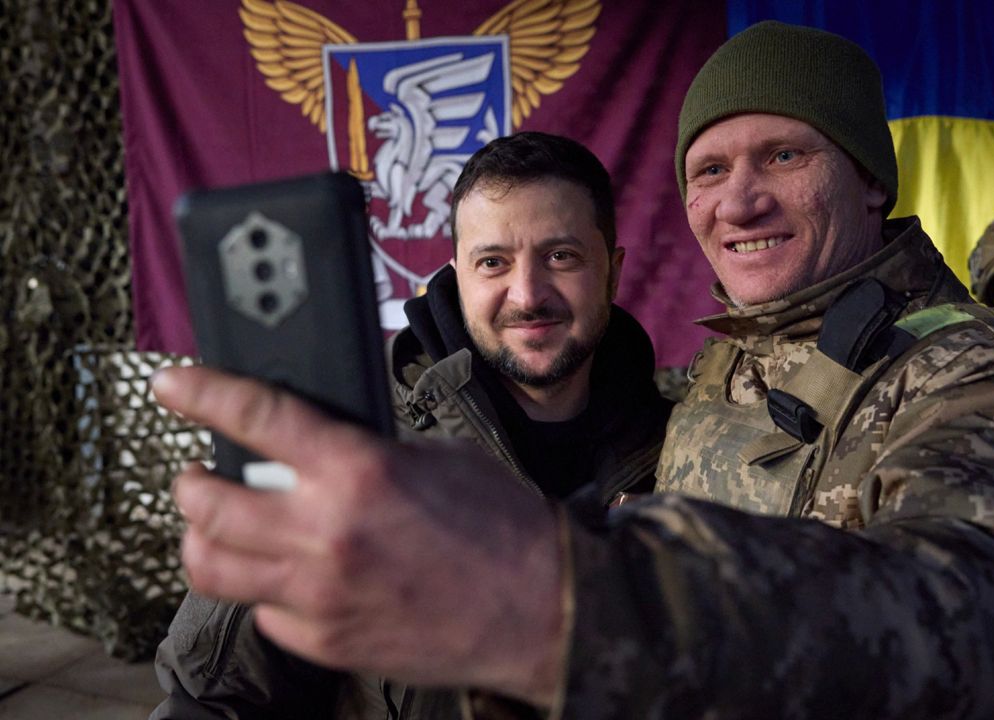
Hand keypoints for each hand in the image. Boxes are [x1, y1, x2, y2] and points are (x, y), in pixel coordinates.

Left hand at [153, 366, 564, 704]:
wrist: (542, 607)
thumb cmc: (504, 528)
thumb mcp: (437, 459)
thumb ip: (368, 451)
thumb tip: (320, 447)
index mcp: (359, 471)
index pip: (254, 418)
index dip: (201, 393)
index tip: (175, 386)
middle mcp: (327, 533)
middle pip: (208, 502)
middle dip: (193, 480)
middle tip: (201, 472)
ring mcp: (320, 594)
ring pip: (212, 566)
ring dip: (205, 537)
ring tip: (221, 525)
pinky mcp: (326, 641)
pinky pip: (263, 610)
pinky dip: (265, 588)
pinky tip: (288, 574)